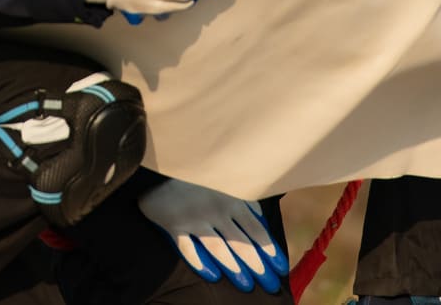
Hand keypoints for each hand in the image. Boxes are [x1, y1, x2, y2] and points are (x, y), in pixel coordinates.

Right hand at [137, 178, 286, 293]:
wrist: (161, 158)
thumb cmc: (198, 167)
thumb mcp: (225, 174)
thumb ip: (242, 194)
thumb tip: (260, 216)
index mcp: (231, 198)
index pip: (256, 230)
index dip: (269, 250)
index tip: (280, 266)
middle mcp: (215, 210)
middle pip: (240, 243)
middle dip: (257, 264)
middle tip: (269, 283)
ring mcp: (194, 218)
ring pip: (217, 248)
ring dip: (233, 267)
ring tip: (245, 283)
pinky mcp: (173, 223)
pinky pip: (187, 247)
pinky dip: (199, 261)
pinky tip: (211, 274)